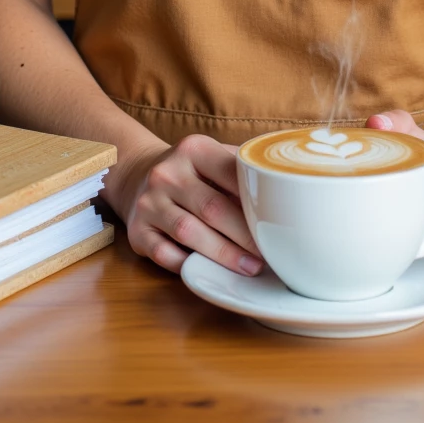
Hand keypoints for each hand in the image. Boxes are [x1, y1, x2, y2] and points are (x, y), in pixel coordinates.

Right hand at [105, 134, 264, 276]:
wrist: (138, 174)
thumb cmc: (190, 171)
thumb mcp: (211, 156)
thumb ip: (240, 169)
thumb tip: (285, 188)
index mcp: (193, 149)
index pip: (230, 172)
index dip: (255, 199)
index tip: (278, 220)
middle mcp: (167, 173)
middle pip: (212, 207)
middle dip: (244, 234)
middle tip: (269, 253)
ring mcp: (149, 203)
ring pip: (189, 232)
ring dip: (224, 254)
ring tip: (250, 267)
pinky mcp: (138, 231)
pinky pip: (165, 254)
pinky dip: (189, 265)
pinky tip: (211, 272)